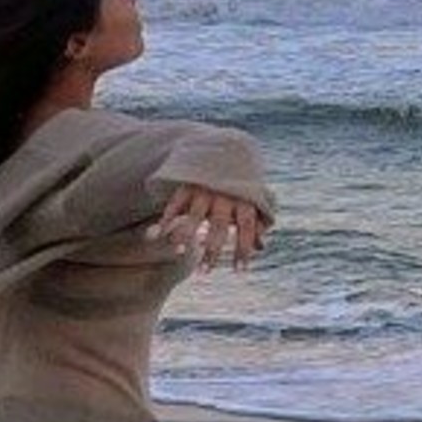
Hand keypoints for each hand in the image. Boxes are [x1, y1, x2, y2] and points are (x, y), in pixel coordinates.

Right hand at [146, 183, 273, 270]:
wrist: (226, 148)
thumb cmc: (240, 183)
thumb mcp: (252, 199)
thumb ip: (257, 222)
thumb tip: (262, 247)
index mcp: (245, 198)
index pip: (247, 227)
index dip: (244, 249)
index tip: (240, 272)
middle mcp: (225, 194)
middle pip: (220, 226)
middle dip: (212, 250)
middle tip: (204, 273)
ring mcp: (205, 188)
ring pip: (195, 214)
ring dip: (186, 234)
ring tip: (180, 253)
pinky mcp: (188, 183)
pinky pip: (176, 202)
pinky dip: (167, 217)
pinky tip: (160, 235)